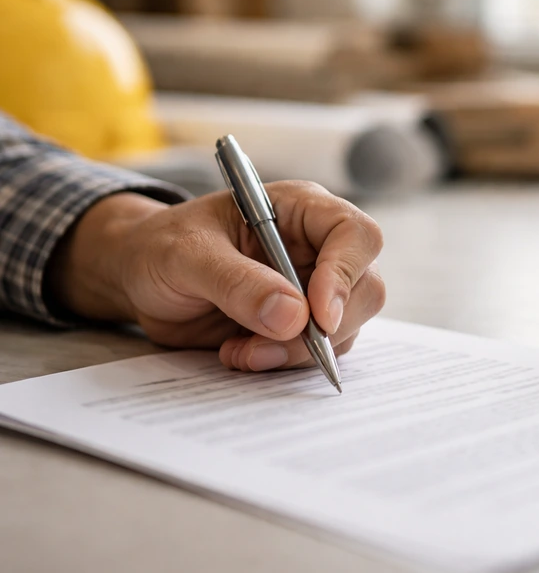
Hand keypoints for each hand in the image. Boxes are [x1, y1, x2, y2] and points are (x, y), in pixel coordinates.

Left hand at [48, 181, 384, 371]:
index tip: (318, 316)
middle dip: (325, 327)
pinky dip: (284, 361)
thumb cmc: (160, 248)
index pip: (355, 235)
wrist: (139, 278)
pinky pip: (319, 351)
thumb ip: (237, 282)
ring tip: (242, 350)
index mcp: (300, 210)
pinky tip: (242, 352)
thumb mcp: (186, 256)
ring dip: (298, 351)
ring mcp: (315, 287)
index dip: (346, 274)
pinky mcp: (302, 324)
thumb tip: (294, 316)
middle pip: (365, 287)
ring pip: (346, 327)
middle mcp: (318, 247)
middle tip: (269, 346)